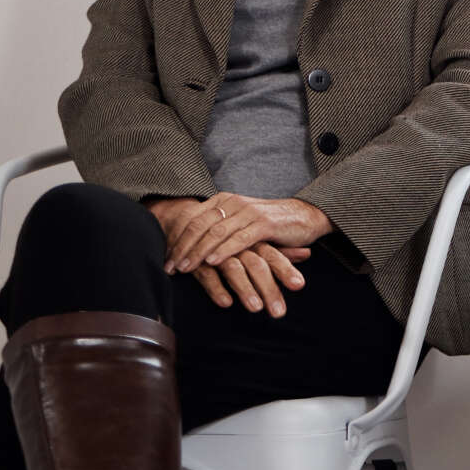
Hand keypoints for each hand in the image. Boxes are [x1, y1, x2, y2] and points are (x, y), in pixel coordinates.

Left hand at [162, 193, 330, 273]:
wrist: (304, 216)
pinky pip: (240, 239)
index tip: (165, 259)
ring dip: (198, 252)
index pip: (191, 219)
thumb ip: (217, 228)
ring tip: (186, 268)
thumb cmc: (268, 224)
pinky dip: (224, 251)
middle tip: (170, 267)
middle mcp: (233, 203)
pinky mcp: (265, 224)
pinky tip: (212, 262)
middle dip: (182, 248)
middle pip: (199, 225)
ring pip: (216, 233)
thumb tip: (188, 245)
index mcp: (222, 201)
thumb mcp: (238, 222)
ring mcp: (249, 212)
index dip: (176, 239)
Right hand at [193, 243, 312, 316]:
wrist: (190, 222)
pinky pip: (206, 275)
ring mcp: (217, 253)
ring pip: (233, 269)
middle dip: (269, 289)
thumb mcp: (257, 243)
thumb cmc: (231, 239)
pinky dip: (216, 288)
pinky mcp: (197, 262)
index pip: (274, 256)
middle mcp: (238, 247)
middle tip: (279, 312)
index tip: (299, 286)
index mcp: (254, 242)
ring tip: (256, 308)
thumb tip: (308, 253)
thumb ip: (282, 251)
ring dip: (245, 289)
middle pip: (257, 266)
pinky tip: (226, 303)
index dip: (286, 270)